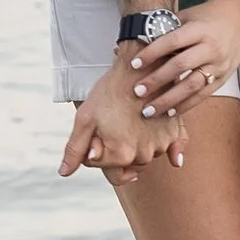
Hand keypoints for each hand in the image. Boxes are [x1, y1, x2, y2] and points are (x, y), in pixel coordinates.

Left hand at [58, 62, 186, 186]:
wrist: (139, 65)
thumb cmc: (109, 91)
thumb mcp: (85, 118)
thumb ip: (75, 150)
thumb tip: (64, 173)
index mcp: (121, 155)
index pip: (101, 166)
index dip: (94, 149)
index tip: (97, 129)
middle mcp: (144, 155)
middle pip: (124, 166)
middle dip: (116, 151)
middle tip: (112, 125)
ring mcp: (162, 145)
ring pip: (143, 156)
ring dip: (136, 146)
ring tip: (130, 120)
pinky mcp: (175, 134)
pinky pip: (171, 151)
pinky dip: (170, 152)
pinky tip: (173, 157)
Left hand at [131, 0, 239, 113]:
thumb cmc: (210, 16)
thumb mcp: (189, 16)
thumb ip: (168, 29)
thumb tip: (139, 42)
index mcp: (199, 29)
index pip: (172, 42)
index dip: (152, 53)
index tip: (134, 64)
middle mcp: (210, 48)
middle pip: (180, 66)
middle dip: (157, 80)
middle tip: (138, 91)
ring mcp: (218, 65)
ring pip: (192, 85)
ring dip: (169, 100)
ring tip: (150, 110)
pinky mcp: (223, 77)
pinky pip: (203, 94)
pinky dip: (186, 105)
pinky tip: (170, 112)